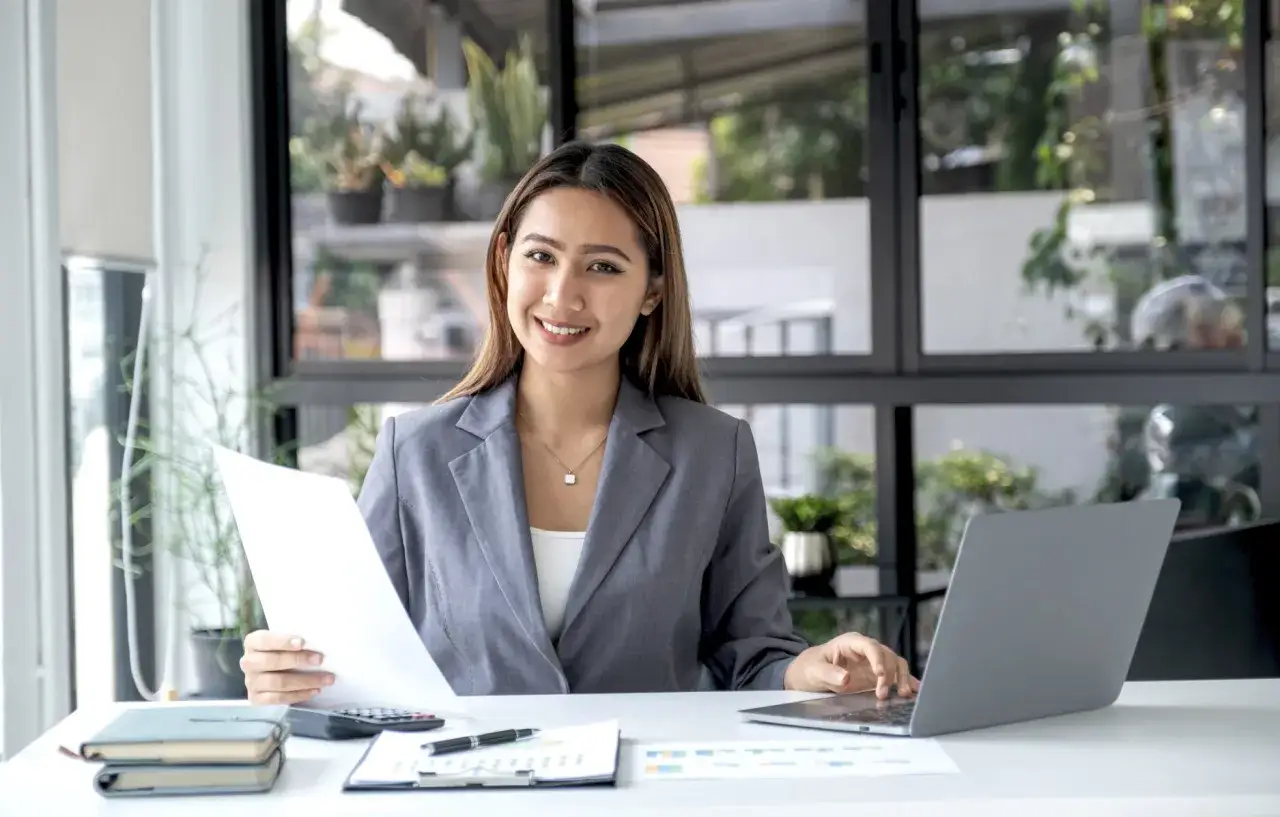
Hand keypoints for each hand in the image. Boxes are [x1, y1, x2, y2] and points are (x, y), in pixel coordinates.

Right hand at [240, 630, 334, 704]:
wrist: (271, 669)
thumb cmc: (282, 650)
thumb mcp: (285, 640)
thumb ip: (295, 639)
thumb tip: (317, 641)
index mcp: (252, 642)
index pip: (265, 640)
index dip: (283, 641)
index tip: (303, 642)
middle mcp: (248, 662)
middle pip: (272, 662)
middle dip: (298, 660)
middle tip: (320, 659)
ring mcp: (251, 682)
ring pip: (278, 682)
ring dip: (305, 681)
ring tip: (326, 679)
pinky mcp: (256, 698)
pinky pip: (278, 698)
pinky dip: (298, 695)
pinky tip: (314, 691)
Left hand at [784, 632, 918, 698]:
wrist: (810, 674)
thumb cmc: (810, 668)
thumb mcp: (814, 671)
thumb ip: (829, 674)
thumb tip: (846, 678)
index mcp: (850, 643)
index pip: (870, 646)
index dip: (878, 659)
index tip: (880, 676)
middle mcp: (866, 650)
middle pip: (886, 656)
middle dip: (889, 675)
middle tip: (882, 695)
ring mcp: (873, 662)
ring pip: (895, 664)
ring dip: (901, 678)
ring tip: (903, 695)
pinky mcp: (877, 675)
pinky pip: (896, 675)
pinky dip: (906, 681)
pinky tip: (915, 691)